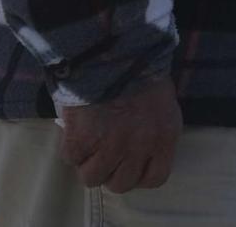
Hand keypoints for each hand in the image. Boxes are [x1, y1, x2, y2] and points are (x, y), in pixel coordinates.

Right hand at [58, 73, 181, 192]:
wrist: (114, 52)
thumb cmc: (139, 71)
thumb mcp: (159, 102)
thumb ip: (152, 130)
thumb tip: (134, 152)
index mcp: (165, 136)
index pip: (155, 177)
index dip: (138, 174)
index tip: (128, 164)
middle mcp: (140, 147)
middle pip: (121, 184)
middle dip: (111, 171)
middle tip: (104, 152)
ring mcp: (110, 147)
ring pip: (93, 178)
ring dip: (88, 162)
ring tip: (88, 141)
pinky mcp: (82, 140)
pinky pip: (71, 159)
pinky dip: (70, 146)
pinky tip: (77, 127)